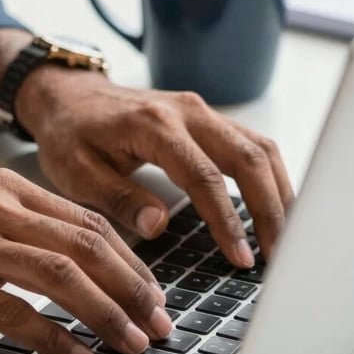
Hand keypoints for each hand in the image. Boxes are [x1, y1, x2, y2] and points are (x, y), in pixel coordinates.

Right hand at [0, 169, 170, 353]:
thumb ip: (17, 223)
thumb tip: (72, 259)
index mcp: (6, 189)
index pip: (87, 222)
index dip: (130, 260)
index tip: (152, 291)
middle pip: (85, 246)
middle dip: (132, 287)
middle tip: (158, 322)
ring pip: (60, 275)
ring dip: (104, 312)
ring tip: (130, 342)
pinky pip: (13, 311)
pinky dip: (51, 335)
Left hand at [16, 68, 293, 265]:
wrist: (68, 96)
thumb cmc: (69, 134)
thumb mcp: (76, 172)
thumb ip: (118, 198)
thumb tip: (159, 225)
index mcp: (153, 125)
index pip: (205, 177)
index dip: (227, 221)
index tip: (242, 258)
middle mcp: (186, 111)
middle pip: (249, 157)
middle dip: (271, 209)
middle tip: (280, 254)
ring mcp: (200, 110)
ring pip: (259, 147)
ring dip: (278, 192)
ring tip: (286, 236)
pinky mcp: (205, 117)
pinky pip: (250, 144)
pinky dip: (267, 176)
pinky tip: (273, 206)